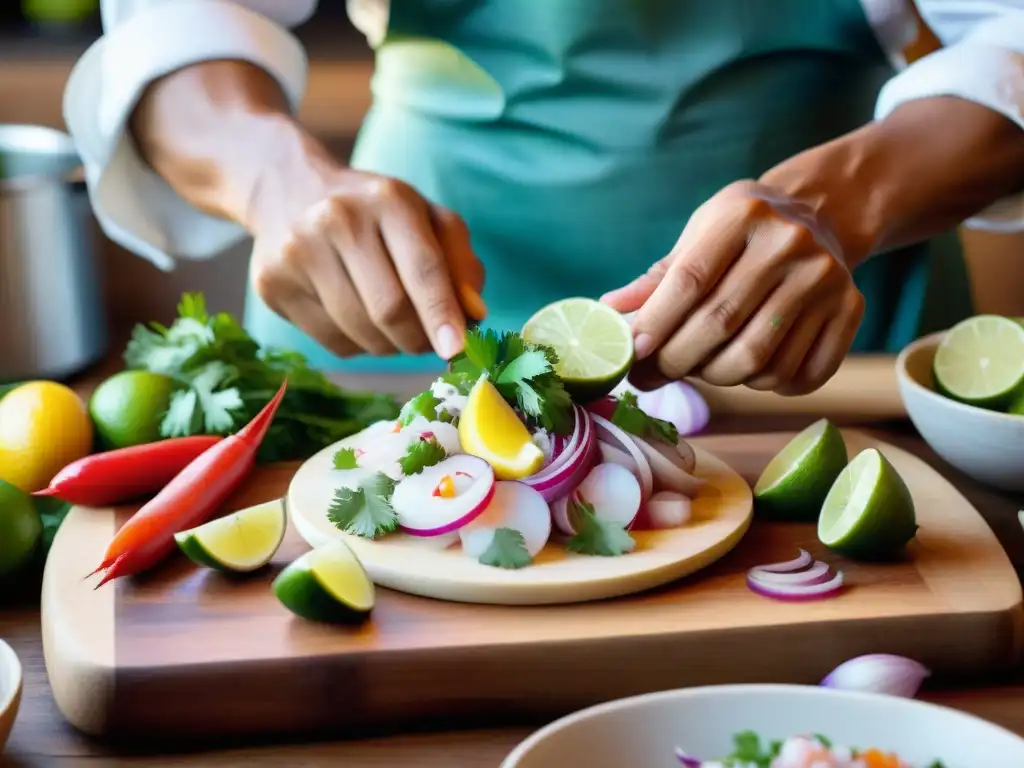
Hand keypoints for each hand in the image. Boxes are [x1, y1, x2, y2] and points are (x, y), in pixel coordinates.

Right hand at [246, 134, 484, 359]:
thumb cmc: (376, 213)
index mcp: (388, 199)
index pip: (423, 268)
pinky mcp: (272, 282)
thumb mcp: (427, 219)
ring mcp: (298, 251)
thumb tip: (473, 314)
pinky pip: (331, 341)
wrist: (288, 187)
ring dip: (390, 346)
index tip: (457, 349)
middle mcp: (337, 219)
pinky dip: (357, 344)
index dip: (442, 314)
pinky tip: (356, 319)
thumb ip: (460, 263)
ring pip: (360, 333)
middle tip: (431, 344)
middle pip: (389, 310)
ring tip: (395, 328)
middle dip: (418, 340)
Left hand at [603, 180, 864, 395]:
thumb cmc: (743, 230)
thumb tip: (609, 314)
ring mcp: (826, 280)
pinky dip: (764, 385)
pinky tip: (747, 370)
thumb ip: (658, 277)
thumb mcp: (700, 234)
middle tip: (650, 376)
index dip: (656, 322)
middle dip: (675, 360)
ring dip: (716, 377)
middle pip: (720, 324)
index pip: (690, 281)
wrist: (823, 214)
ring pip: (758, 359)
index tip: (631, 352)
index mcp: (744, 214)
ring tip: (698, 369)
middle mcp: (791, 244)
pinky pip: (797, 375)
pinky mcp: (851, 311)